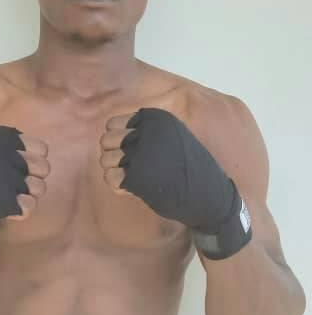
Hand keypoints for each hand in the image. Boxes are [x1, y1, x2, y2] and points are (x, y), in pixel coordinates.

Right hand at [0, 125, 49, 259]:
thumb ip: (2, 151)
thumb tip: (38, 156)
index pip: (40, 147)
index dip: (33, 162)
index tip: (19, 172)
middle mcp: (0, 153)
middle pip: (44, 167)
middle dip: (34, 180)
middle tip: (17, 189)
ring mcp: (1, 176)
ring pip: (39, 187)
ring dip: (27, 197)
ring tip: (10, 201)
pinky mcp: (2, 200)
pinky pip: (29, 206)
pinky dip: (20, 213)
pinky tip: (7, 213)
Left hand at [100, 108, 251, 257]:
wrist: (209, 194)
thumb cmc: (190, 168)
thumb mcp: (174, 137)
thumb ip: (149, 132)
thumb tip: (114, 133)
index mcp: (155, 120)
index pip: (113, 124)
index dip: (117, 140)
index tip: (130, 152)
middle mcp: (146, 132)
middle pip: (106, 140)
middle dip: (113, 155)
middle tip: (129, 167)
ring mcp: (141, 153)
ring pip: (105, 158)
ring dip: (114, 171)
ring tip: (132, 178)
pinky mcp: (138, 176)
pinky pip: (110, 177)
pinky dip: (118, 186)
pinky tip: (132, 189)